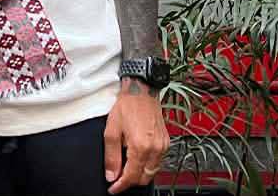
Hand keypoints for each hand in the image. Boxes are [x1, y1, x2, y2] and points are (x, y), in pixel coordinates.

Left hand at [104, 78, 169, 193]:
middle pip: (144, 178)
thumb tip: (111, 175)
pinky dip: (147, 166)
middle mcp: (155, 148)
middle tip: (117, 179)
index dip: (120, 186)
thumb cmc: (127, 106)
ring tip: (126, 169)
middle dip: (130, 182)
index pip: (131, 176)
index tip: (113, 189)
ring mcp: (163, 146)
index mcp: (141, 146)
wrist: (141, 91)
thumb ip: (111, 156)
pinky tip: (137, 159)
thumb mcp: (111, 131)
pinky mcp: (166, 142)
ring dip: (139, 174)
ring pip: (152, 172)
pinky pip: (158, 162)